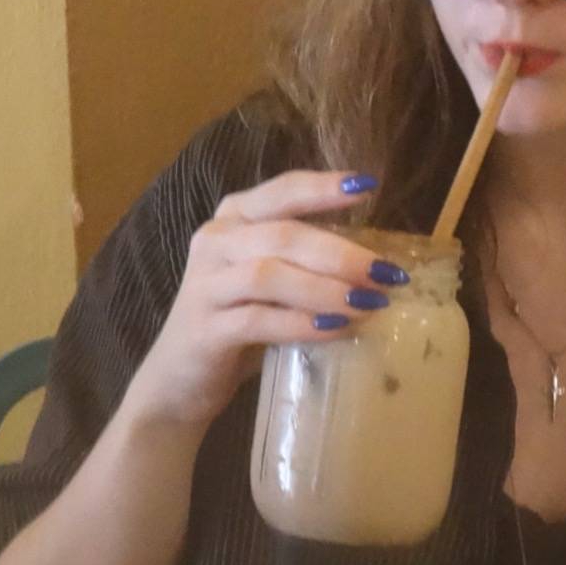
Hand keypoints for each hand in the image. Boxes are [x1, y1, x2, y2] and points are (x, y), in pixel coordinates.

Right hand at [124, 171, 404, 427]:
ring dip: (324, 288)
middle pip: (283, 234)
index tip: (367, 186)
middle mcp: (216, 240)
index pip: (282, 190)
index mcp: (235, 217)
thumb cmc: (239, 322)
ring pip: (269, 274)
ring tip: (367, 304)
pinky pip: (257, 320)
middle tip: (385, 273)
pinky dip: (300, 324)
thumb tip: (378, 266)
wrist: (180, 378)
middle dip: (340, 253)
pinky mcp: (204, 329)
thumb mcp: (273, 283)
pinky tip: (334, 329)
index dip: (324, 188)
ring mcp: (206, 284)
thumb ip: (308, 263)